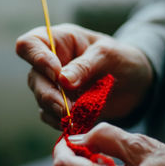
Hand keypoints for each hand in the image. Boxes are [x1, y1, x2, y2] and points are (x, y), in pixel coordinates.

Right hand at [16, 24, 153, 129]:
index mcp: (58, 41)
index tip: (56, 73)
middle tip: (67, 108)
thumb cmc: (121, 59)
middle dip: (49, 94)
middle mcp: (50, 64)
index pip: (29, 45)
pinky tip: (76, 124)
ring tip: (76, 117)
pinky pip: (50, 117)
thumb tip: (62, 81)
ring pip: (41, 100)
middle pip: (34, 78)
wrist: (135, 85)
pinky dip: (61, 122)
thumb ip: (85, 65)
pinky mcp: (59, 107)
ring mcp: (53, 87)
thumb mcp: (108, 55)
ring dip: (56, 110)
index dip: (37, 59)